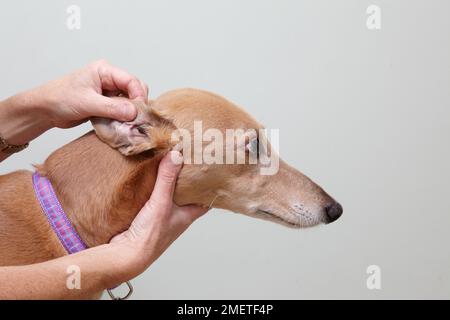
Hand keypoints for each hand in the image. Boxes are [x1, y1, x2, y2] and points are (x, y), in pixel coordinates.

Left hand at [35, 60, 147, 127]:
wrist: (44, 110)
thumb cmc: (59, 99)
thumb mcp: (87, 103)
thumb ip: (112, 107)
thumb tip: (134, 112)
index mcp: (104, 70)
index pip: (131, 80)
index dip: (138, 96)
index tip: (139, 112)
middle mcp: (109, 79)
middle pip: (135, 89)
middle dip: (136, 104)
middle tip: (135, 119)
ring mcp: (108, 92)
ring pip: (130, 101)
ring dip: (130, 113)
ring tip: (127, 124)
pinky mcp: (106, 104)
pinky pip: (122, 110)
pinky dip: (124, 118)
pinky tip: (120, 125)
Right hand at [110, 151, 207, 275]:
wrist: (126, 254)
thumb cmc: (149, 238)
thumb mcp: (161, 203)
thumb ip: (167, 179)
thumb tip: (176, 155)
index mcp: (188, 214)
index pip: (205, 198)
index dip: (209, 184)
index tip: (211, 168)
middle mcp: (177, 215)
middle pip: (187, 193)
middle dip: (186, 178)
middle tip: (187, 158)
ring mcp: (162, 215)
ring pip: (169, 194)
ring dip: (168, 181)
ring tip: (168, 161)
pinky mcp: (147, 215)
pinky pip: (153, 196)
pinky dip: (152, 186)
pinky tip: (148, 176)